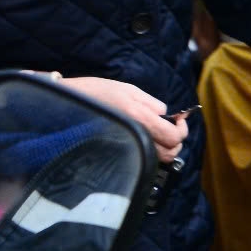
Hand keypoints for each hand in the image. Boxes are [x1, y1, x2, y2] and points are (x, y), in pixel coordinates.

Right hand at [57, 75, 186, 162]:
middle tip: (172, 128)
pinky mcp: (118, 150)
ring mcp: (126, 146)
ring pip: (157, 159)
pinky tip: (146, 138)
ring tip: (160, 133)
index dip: (182, 130)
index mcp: (140, 119)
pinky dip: (151, 151)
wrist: (68, 103)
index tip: (179, 121)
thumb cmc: (96, 92)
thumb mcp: (130, 90)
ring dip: (165, 148)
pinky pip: (142, 157)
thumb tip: (167, 115)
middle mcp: (134, 135)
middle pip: (170, 153)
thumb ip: (153, 104)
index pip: (174, 137)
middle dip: (176, 142)